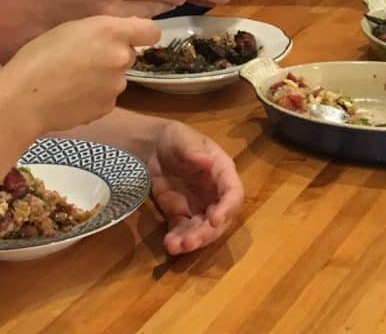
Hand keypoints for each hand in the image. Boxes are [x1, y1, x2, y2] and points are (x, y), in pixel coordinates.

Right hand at [0, 16, 159, 133]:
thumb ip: (101, 29)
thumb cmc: (38, 56)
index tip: (129, 36)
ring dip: (103, 76)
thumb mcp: (70, 28)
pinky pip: (107, 96)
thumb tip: (122, 35)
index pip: (151, 30)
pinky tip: (71, 95)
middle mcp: (120, 57)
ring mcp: (116, 85)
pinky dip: (94, 95)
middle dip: (113, 55)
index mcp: (111, 31)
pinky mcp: (108, 107)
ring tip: (72, 79)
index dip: (141, 33)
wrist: (23, 98)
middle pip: (129, 53)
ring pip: (117, 76)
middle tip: (84, 58)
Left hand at [146, 121, 243, 254]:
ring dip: (192, 241)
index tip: (215, 219)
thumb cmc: (174, 139)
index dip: (227, 208)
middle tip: (191, 242)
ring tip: (176, 247)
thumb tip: (206, 161)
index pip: (233, 193)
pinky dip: (178, 240)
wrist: (152, 148)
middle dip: (207, 233)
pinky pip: (183, 231)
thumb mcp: (181, 138)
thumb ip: (193, 149)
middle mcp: (215, 194)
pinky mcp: (181, 215)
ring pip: (202, 230)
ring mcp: (198, 207)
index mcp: (222, 173)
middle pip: (220, 219)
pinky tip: (169, 245)